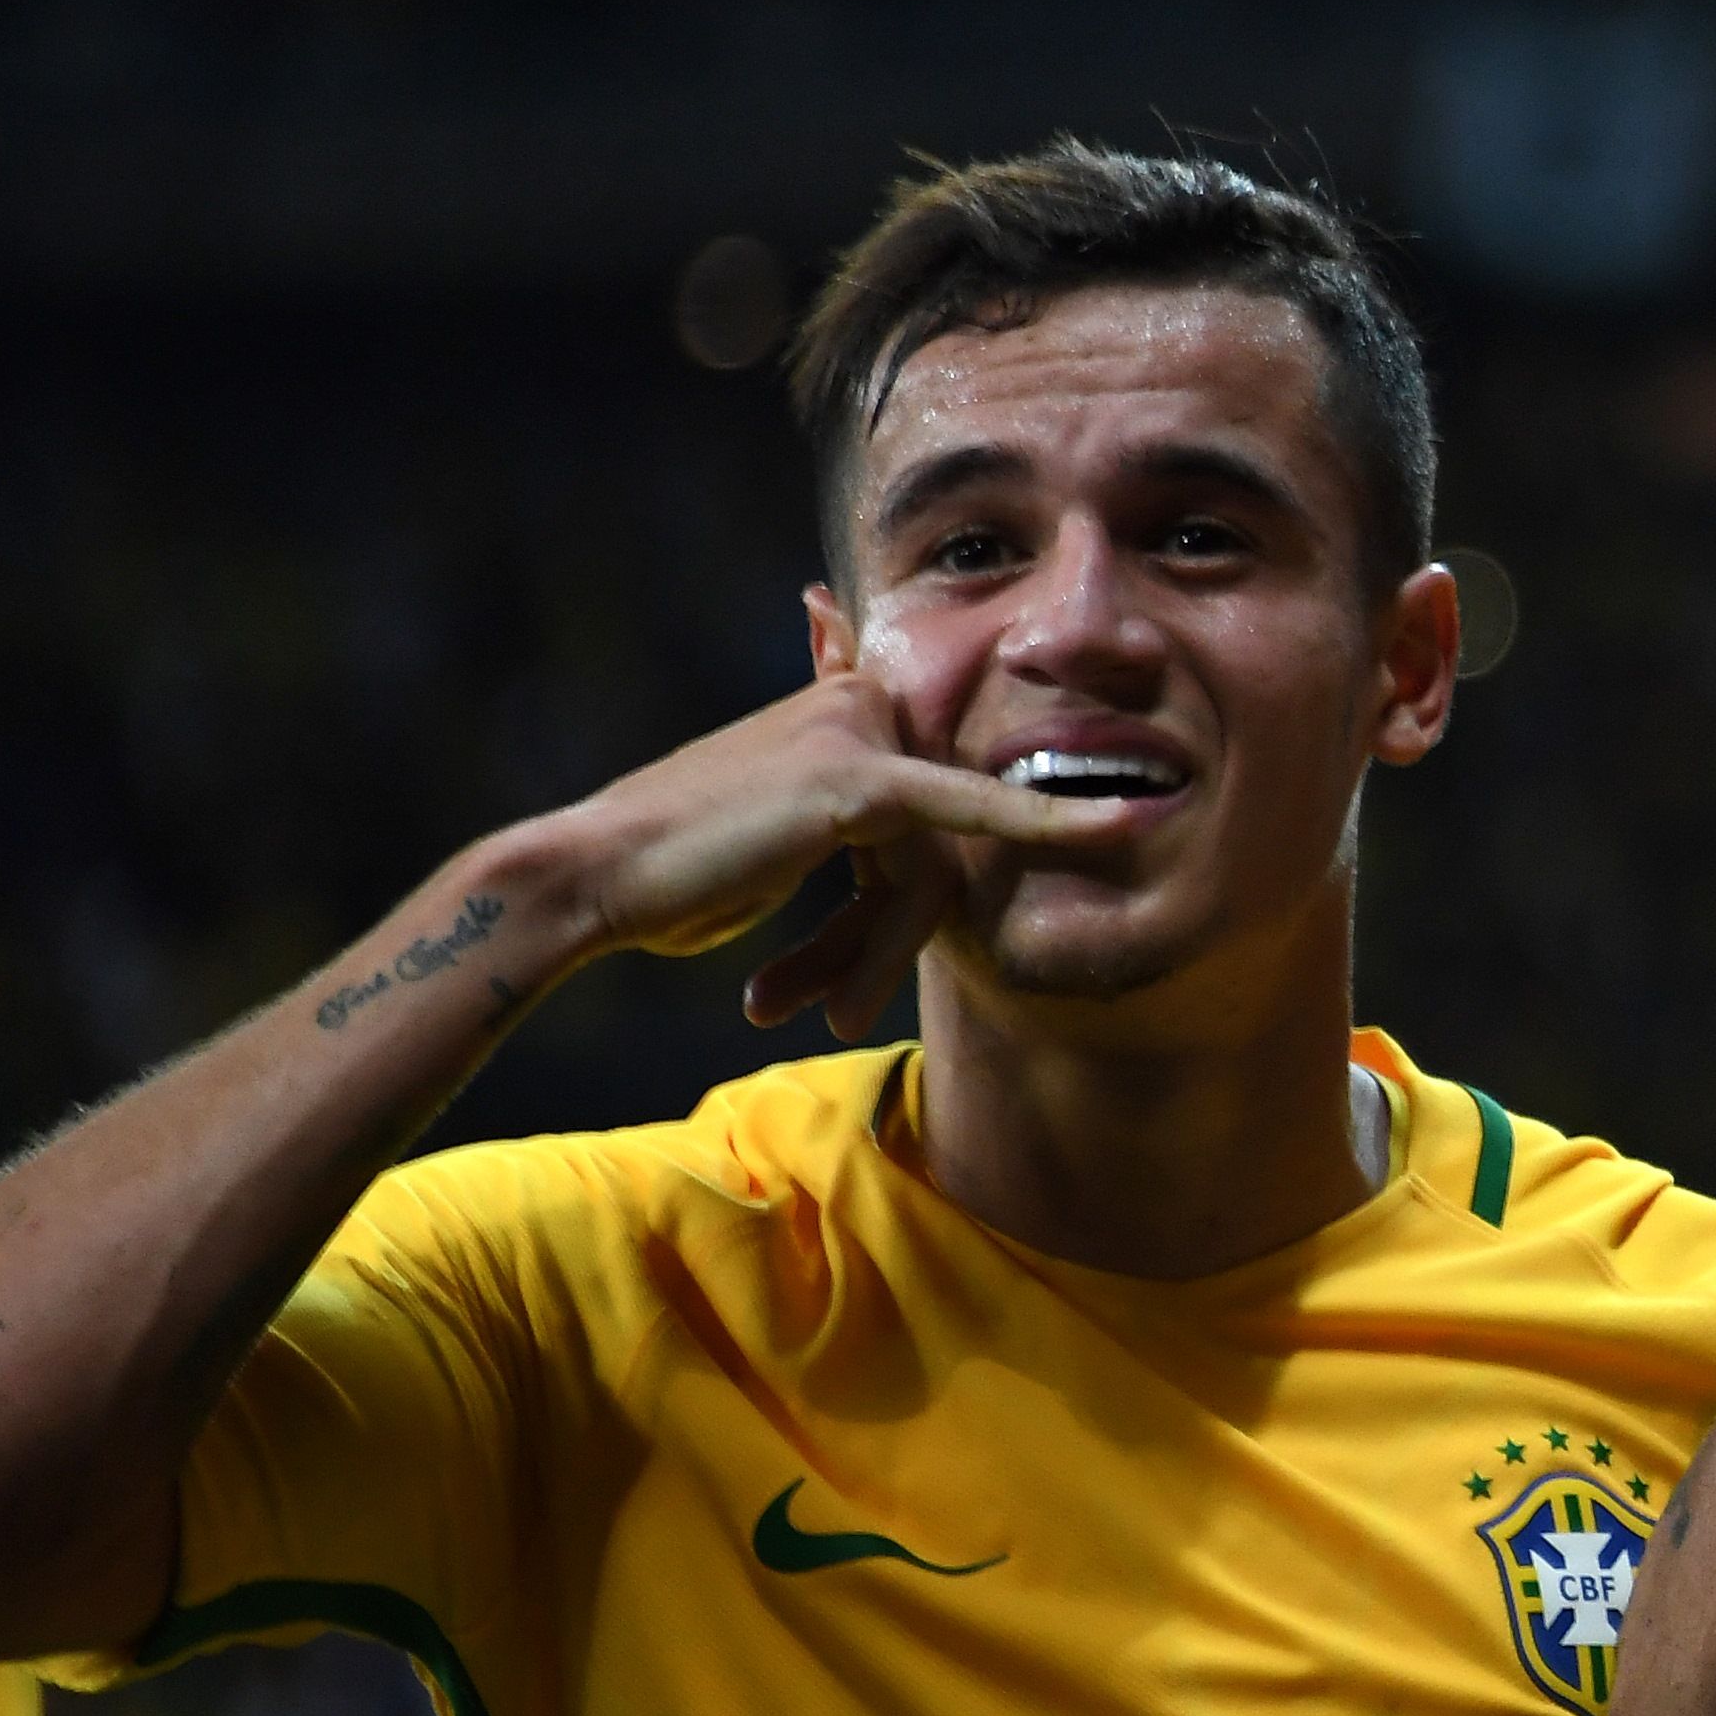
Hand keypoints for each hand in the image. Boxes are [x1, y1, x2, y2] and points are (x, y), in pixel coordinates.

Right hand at [506, 675, 1144, 1041]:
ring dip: (869, 954)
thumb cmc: (671, 877)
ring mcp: (859, 736)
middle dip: (883, 938)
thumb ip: (847, 835)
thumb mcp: (767, 846)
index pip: (934, 800)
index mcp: (840, 707)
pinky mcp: (862, 782)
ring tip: (815, 1009)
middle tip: (824, 1008)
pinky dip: (1050, 828)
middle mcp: (857, 707)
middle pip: (934, 842)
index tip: (1013, 861)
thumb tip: (886, 855)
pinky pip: (972, 815)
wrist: (592, 875)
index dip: (924, 881)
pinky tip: (1123, 828)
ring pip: (927, 868)